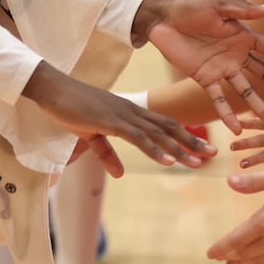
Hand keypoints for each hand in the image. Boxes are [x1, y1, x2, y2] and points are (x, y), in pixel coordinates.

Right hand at [22, 62, 214, 175]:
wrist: (51, 89)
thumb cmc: (69, 107)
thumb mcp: (90, 136)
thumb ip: (106, 154)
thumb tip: (120, 174)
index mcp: (129, 112)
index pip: (163, 125)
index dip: (185, 136)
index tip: (203, 149)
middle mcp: (131, 111)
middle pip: (168, 127)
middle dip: (191, 142)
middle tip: (212, 155)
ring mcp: (122, 114)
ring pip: (158, 133)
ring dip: (179, 148)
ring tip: (198, 162)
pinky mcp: (109, 120)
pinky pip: (137, 137)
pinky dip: (155, 149)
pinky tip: (169, 161)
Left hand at [142, 0, 263, 133]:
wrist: (162, 18)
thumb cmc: (191, 7)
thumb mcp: (219, 6)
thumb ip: (245, 11)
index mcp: (243, 36)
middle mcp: (237, 55)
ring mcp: (222, 69)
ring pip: (246, 92)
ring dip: (260, 108)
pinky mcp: (204, 78)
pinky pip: (217, 99)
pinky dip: (226, 114)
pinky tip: (237, 129)